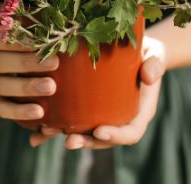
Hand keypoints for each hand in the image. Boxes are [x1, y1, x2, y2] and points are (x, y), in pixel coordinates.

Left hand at [29, 36, 166, 149]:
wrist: (135, 48)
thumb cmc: (147, 52)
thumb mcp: (155, 54)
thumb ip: (155, 64)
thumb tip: (149, 76)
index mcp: (138, 112)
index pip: (130, 133)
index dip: (116, 136)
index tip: (100, 131)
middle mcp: (119, 118)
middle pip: (103, 140)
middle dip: (85, 142)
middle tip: (69, 141)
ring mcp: (102, 115)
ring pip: (84, 133)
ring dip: (64, 136)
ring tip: (46, 133)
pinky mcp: (86, 107)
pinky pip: (70, 120)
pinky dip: (53, 127)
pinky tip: (35, 130)